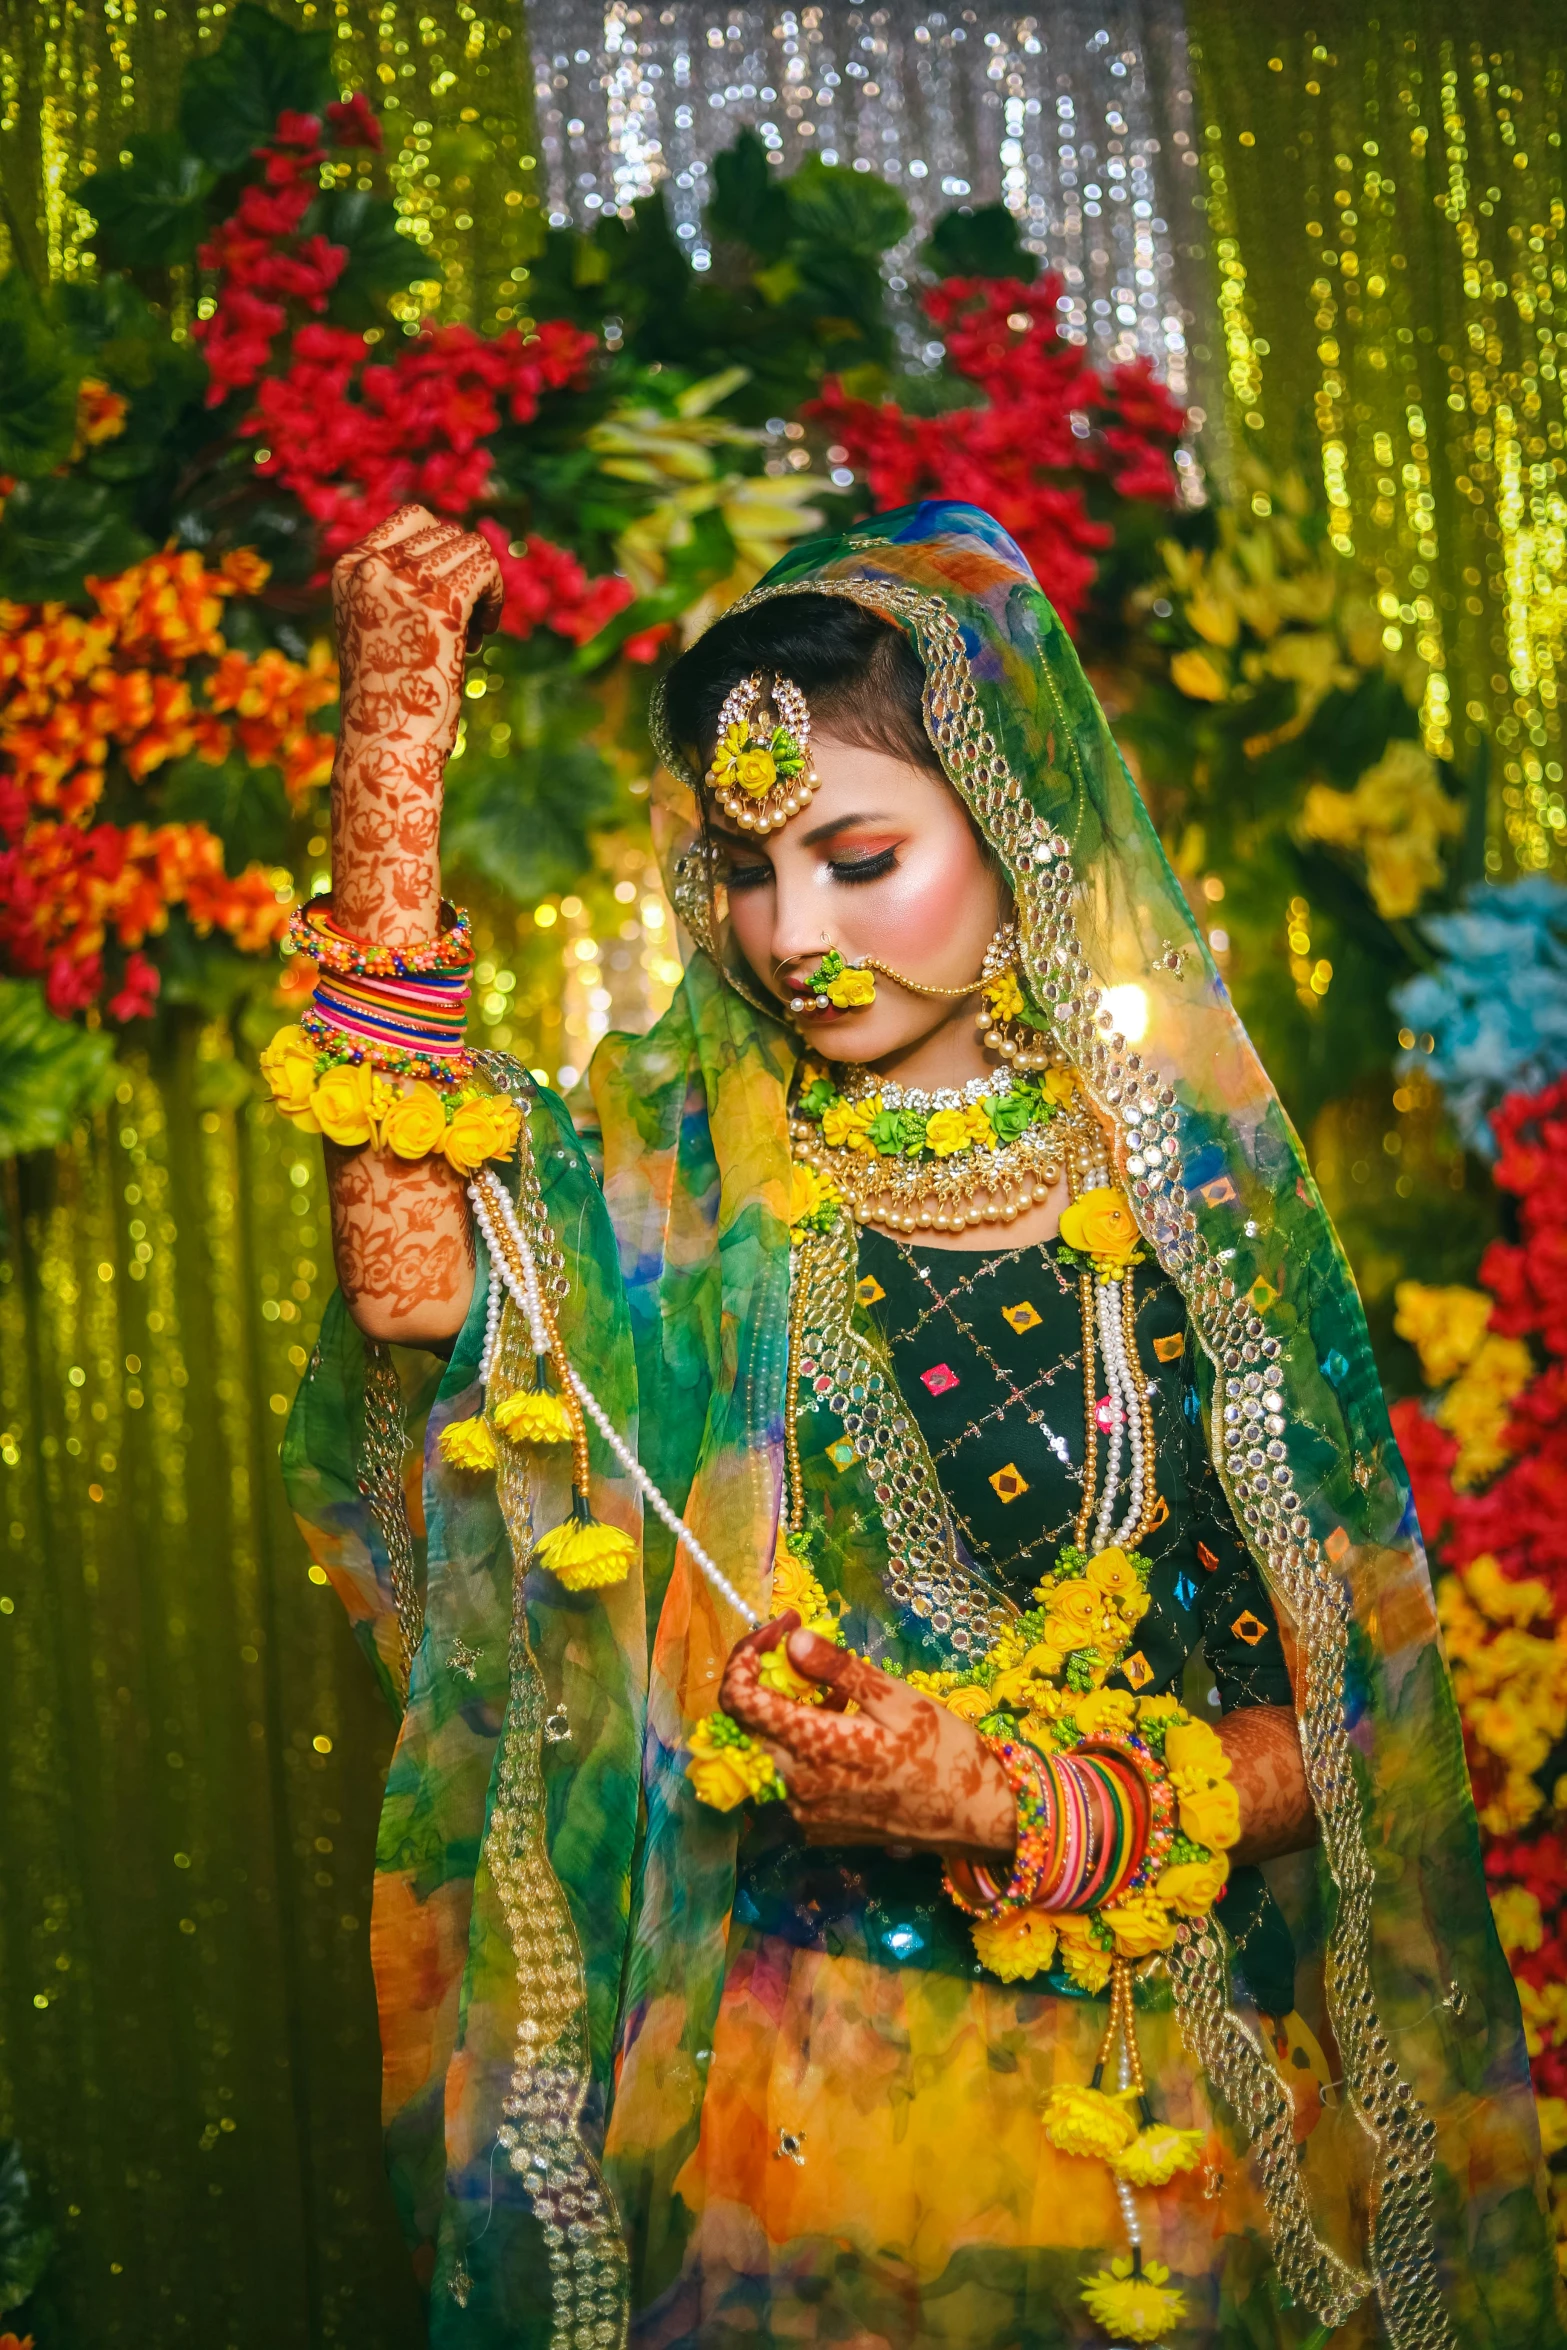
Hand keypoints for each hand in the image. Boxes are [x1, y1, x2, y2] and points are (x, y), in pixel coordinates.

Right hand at [329, 503, 503, 942]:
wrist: (384, 750)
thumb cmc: (389, 703)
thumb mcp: (382, 629)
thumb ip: (402, 584)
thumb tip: (463, 544)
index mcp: (348, 569)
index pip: (413, 517)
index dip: (444, 553)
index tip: (445, 605)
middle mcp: (369, 566)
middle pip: (447, 532)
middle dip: (465, 576)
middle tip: (461, 632)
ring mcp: (402, 580)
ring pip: (472, 547)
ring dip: (483, 591)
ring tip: (469, 639)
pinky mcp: (438, 602)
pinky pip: (487, 567)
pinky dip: (496, 598)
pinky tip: (482, 637)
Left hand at [719, 1614, 1015, 1858]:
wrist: (974, 1819)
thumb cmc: (943, 1752)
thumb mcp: (898, 1699)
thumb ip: (840, 1669)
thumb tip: (793, 1641)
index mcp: (814, 1746)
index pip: (740, 1700)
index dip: (745, 1657)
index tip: (780, 1631)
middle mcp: (797, 1784)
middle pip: (753, 1723)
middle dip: (772, 1679)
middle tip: (810, 1653)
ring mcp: (805, 1811)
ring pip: (774, 1748)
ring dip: (793, 1712)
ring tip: (842, 1694)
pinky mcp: (818, 1826)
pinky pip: (794, 1776)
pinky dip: (808, 1745)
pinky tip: (848, 1732)